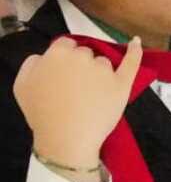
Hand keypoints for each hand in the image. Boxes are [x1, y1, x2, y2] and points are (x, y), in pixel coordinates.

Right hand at [14, 36, 142, 169]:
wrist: (66, 138)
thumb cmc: (42, 114)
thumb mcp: (22, 85)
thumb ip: (33, 63)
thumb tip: (46, 55)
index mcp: (57, 54)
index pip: (66, 45)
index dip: (64, 60)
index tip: (63, 75)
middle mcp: (82, 57)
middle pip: (85, 53)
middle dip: (80, 67)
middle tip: (73, 91)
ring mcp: (104, 70)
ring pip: (103, 63)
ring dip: (98, 73)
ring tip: (89, 98)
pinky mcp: (121, 83)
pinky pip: (131, 61)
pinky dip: (135, 51)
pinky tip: (135, 43)